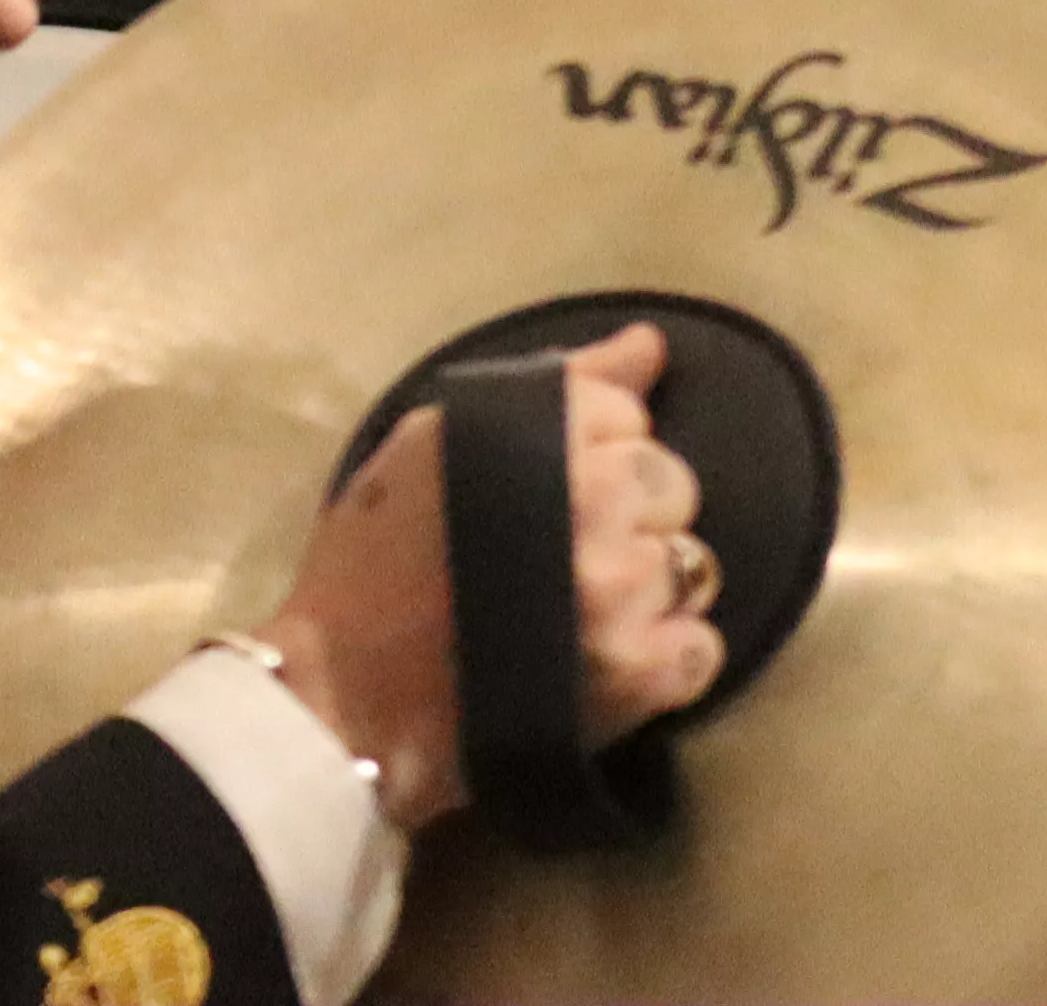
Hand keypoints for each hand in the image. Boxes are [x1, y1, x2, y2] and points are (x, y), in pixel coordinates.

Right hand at [264, 319, 718, 827]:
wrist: (343, 700)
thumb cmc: (372, 565)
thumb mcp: (435, 444)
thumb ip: (555, 385)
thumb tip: (650, 345)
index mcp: (539, 437)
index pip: (627, 413)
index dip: (592, 450)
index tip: (548, 490)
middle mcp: (591, 506)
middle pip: (673, 484)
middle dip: (631, 512)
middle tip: (569, 555)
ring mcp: (620, 596)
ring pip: (693, 564)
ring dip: (650, 588)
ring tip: (585, 614)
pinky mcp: (637, 678)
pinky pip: (702, 649)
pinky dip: (668, 659)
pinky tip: (609, 664)